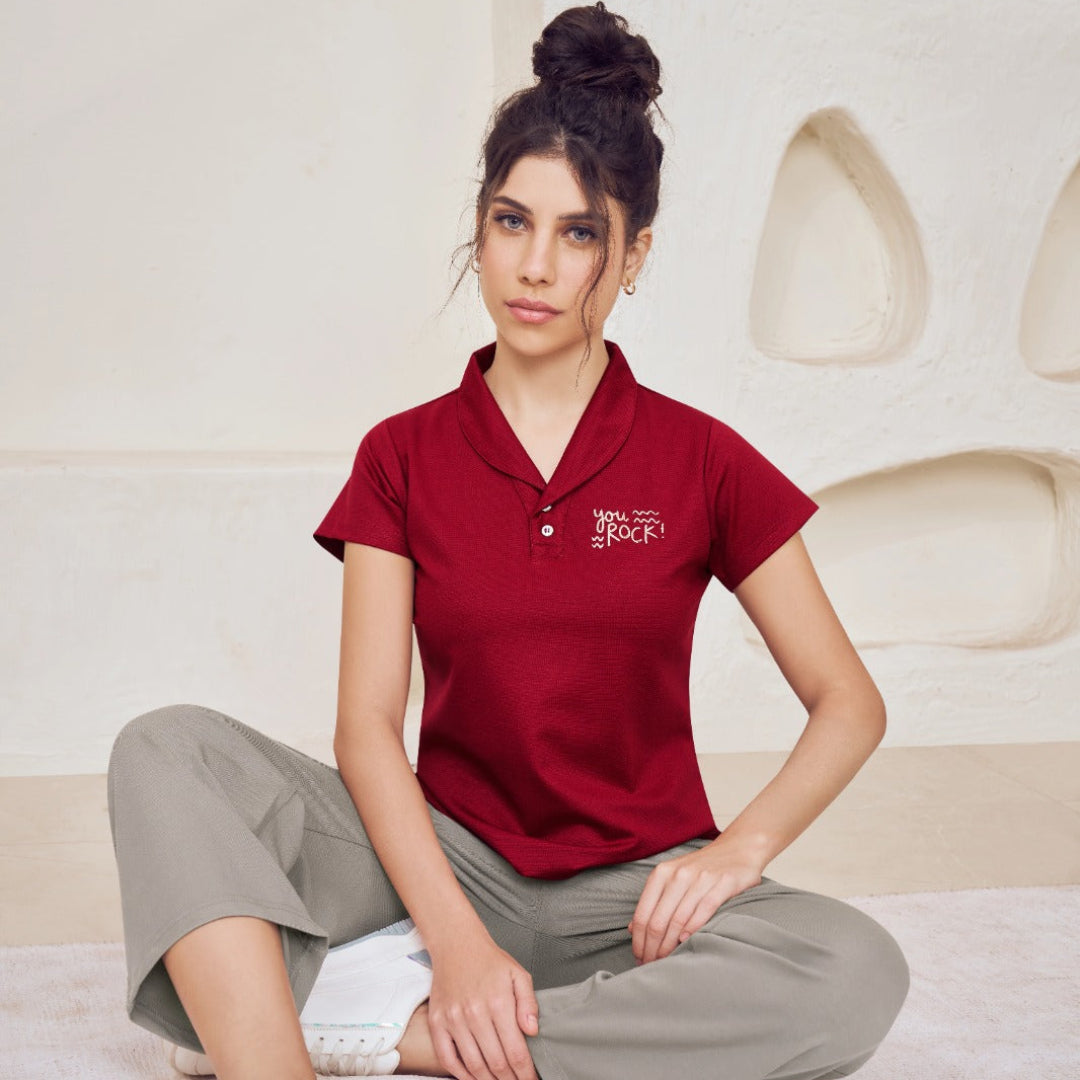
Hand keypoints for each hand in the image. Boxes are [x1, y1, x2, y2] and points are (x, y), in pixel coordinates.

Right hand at [426, 930, 539, 1079]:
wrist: (456, 945)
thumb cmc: (489, 961)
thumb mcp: (518, 974)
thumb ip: (528, 1003)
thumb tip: (532, 1031)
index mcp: (498, 1002)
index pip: (515, 1051)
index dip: (525, 1073)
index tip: (530, 1079)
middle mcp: (475, 1013)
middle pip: (495, 1063)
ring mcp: (453, 1019)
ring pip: (473, 1065)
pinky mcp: (437, 1022)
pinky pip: (448, 1058)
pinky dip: (461, 1074)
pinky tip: (473, 1077)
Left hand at [629, 836, 765, 964]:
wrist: (738, 849)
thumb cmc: (702, 869)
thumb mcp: (672, 879)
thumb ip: (654, 901)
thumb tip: (632, 929)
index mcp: (662, 873)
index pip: (643, 914)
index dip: (638, 940)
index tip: (639, 957)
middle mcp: (679, 874)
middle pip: (658, 920)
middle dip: (652, 948)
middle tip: (651, 965)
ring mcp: (701, 878)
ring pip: (678, 920)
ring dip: (669, 946)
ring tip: (665, 961)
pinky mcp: (723, 883)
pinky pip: (704, 910)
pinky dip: (693, 929)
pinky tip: (685, 942)